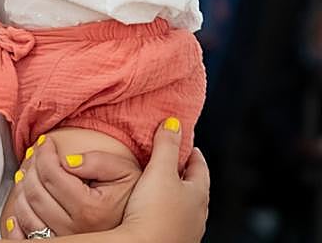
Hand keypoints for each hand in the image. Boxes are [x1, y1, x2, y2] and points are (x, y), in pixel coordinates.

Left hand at [3, 136, 139, 236]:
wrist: (139, 221)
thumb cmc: (128, 192)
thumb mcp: (123, 170)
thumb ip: (97, 161)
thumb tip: (67, 160)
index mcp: (91, 210)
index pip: (52, 174)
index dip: (44, 152)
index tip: (45, 141)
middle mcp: (76, 230)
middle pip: (36, 192)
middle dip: (31, 166)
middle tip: (36, 152)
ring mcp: (65, 240)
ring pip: (26, 211)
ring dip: (23, 187)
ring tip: (30, 170)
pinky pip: (25, 234)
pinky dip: (18, 216)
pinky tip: (24, 199)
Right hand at [116, 121, 208, 242]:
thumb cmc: (155, 212)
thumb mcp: (159, 170)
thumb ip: (166, 145)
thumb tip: (174, 122)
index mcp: (198, 193)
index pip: (199, 167)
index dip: (191, 152)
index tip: (185, 142)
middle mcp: (197, 213)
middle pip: (194, 186)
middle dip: (184, 171)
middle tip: (172, 160)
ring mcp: (187, 229)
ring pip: (184, 204)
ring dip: (175, 192)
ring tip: (161, 184)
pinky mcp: (173, 240)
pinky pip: (173, 218)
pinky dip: (166, 209)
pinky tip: (154, 210)